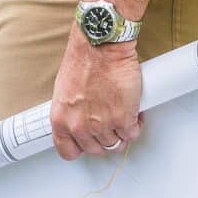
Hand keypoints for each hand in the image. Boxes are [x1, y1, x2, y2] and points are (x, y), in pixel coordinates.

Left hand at [49, 28, 142, 159]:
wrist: (101, 46)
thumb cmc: (83, 60)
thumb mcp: (65, 91)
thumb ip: (71, 111)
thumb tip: (78, 120)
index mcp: (61, 119)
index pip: (67, 152)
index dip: (80, 147)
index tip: (87, 142)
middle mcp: (80, 126)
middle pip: (97, 149)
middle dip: (105, 138)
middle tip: (110, 123)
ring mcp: (102, 125)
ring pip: (116, 143)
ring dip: (122, 131)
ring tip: (123, 114)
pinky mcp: (124, 119)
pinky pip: (133, 134)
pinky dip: (136, 124)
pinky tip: (133, 111)